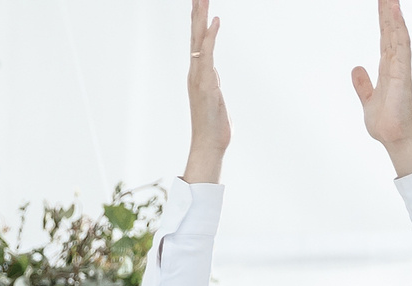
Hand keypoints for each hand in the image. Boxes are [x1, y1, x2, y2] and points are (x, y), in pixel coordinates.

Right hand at [183, 0, 228, 183]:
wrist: (208, 145)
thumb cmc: (213, 125)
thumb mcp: (215, 96)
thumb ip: (212, 81)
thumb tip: (212, 73)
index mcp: (198, 73)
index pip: (198, 40)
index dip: (199, 21)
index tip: (200, 2)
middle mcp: (195, 71)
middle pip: (195, 35)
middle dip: (197, 12)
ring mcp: (199, 77)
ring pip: (199, 40)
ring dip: (201, 17)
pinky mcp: (206, 83)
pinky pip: (208, 54)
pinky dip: (211, 36)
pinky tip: (216, 20)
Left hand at [351, 0, 411, 177]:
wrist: (393, 138)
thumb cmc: (386, 122)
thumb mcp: (368, 99)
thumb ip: (363, 84)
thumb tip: (356, 70)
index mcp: (388, 68)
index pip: (385, 37)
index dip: (384, 19)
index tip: (383, 2)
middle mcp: (396, 63)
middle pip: (391, 30)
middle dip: (388, 10)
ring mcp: (400, 66)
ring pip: (397, 33)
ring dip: (393, 14)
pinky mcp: (401, 73)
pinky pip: (401, 46)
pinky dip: (398, 29)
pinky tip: (395, 14)